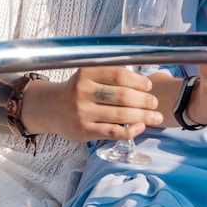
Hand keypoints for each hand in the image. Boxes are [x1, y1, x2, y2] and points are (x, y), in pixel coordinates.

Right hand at [21, 65, 162, 142]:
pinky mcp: (84, 131)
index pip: (119, 75)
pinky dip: (130, 131)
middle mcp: (82, 92)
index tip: (148, 86)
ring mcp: (83, 113)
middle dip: (144, 100)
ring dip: (143, 116)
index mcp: (86, 73)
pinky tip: (140, 127)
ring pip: (120, 116)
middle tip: (155, 103)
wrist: (51, 108)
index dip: (138, 81)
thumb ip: (110, 75)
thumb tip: (144, 82)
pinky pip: (113, 132)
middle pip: (122, 96)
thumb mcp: (88, 75)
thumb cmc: (77, 90)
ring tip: (155, 116)